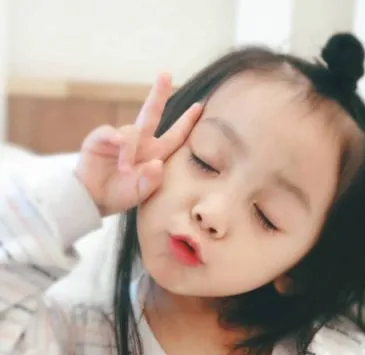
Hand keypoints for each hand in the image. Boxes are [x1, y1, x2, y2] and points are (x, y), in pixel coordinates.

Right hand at [74, 73, 202, 215]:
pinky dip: (113, 138)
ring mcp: (120, 139)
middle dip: (159, 93)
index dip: (186, 122)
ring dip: (129, 151)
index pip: (174, 136)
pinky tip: (115, 147)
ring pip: (131, 132)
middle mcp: (140, 142)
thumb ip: (151, 181)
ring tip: (124, 170)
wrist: (93, 200)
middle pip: (151, 113)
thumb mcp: (140, 193)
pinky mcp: (101, 139)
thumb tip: (157, 164)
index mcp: (154, 154)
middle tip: (166, 73)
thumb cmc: (120, 196)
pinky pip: (110, 132)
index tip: (199, 106)